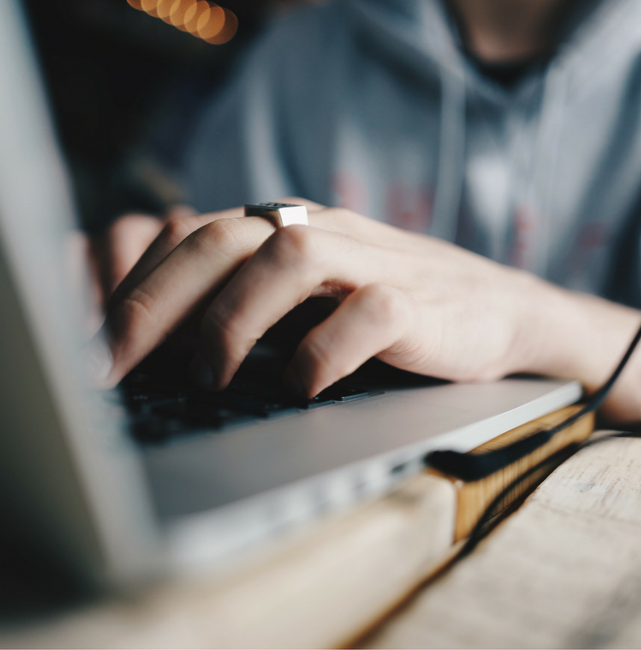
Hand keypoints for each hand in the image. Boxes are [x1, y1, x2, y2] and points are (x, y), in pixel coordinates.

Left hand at [99, 200, 640, 422]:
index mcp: (289, 229)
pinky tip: (302, 388)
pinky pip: (365, 314)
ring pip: (289, 259)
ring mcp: (374, 261)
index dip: (138, 290)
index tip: (102, 350)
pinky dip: (323, 351)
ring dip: (235, 320)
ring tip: (210, 377)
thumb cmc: (392, 308)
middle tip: (120, 365)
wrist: (496, 310)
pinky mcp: (419, 301)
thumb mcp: (314, 297)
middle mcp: (323, 232)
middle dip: (159, 303)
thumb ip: (254, 301)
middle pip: (224, 240)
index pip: (194, 239)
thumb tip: (169, 349)